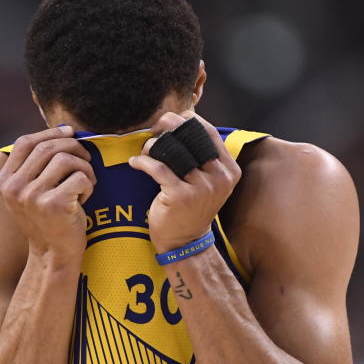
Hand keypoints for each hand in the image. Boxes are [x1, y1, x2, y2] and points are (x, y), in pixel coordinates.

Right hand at [0, 125, 95, 262]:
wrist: (53, 254)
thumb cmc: (47, 219)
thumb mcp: (29, 192)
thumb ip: (34, 166)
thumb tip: (63, 131)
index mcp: (4, 182)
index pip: (24, 143)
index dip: (49, 133)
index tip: (70, 132)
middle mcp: (14, 188)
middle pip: (47, 148)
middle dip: (73, 147)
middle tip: (86, 158)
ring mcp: (32, 197)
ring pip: (65, 160)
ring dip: (84, 167)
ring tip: (85, 182)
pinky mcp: (53, 205)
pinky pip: (79, 177)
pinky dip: (89, 184)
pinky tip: (84, 198)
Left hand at [129, 112, 240, 252]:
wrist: (186, 243)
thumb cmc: (191, 209)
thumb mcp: (208, 182)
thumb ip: (202, 157)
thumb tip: (180, 123)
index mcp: (229, 170)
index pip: (209, 132)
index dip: (187, 120)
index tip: (171, 122)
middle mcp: (219, 177)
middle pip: (192, 136)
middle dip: (169, 126)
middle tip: (154, 128)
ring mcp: (201, 187)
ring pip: (173, 150)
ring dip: (153, 145)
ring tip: (145, 150)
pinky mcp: (180, 196)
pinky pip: (158, 168)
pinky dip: (142, 162)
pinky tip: (135, 162)